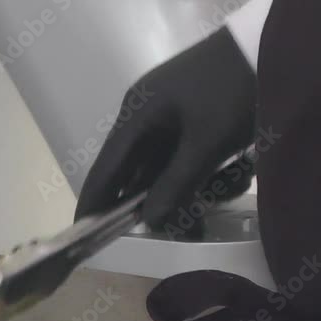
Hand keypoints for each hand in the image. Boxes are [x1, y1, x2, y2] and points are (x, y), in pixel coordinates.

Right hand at [74, 28, 257, 230]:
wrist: (277, 47)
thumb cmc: (234, 90)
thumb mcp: (208, 142)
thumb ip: (176, 185)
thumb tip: (149, 223)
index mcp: (137, 114)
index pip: (107, 167)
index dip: (96, 200)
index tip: (85, 232)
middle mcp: (146, 115)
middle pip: (141, 172)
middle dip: (166, 200)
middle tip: (193, 226)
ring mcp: (171, 114)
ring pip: (169, 167)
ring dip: (197, 185)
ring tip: (233, 184)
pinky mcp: (194, 116)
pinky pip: (189, 155)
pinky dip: (209, 169)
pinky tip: (238, 170)